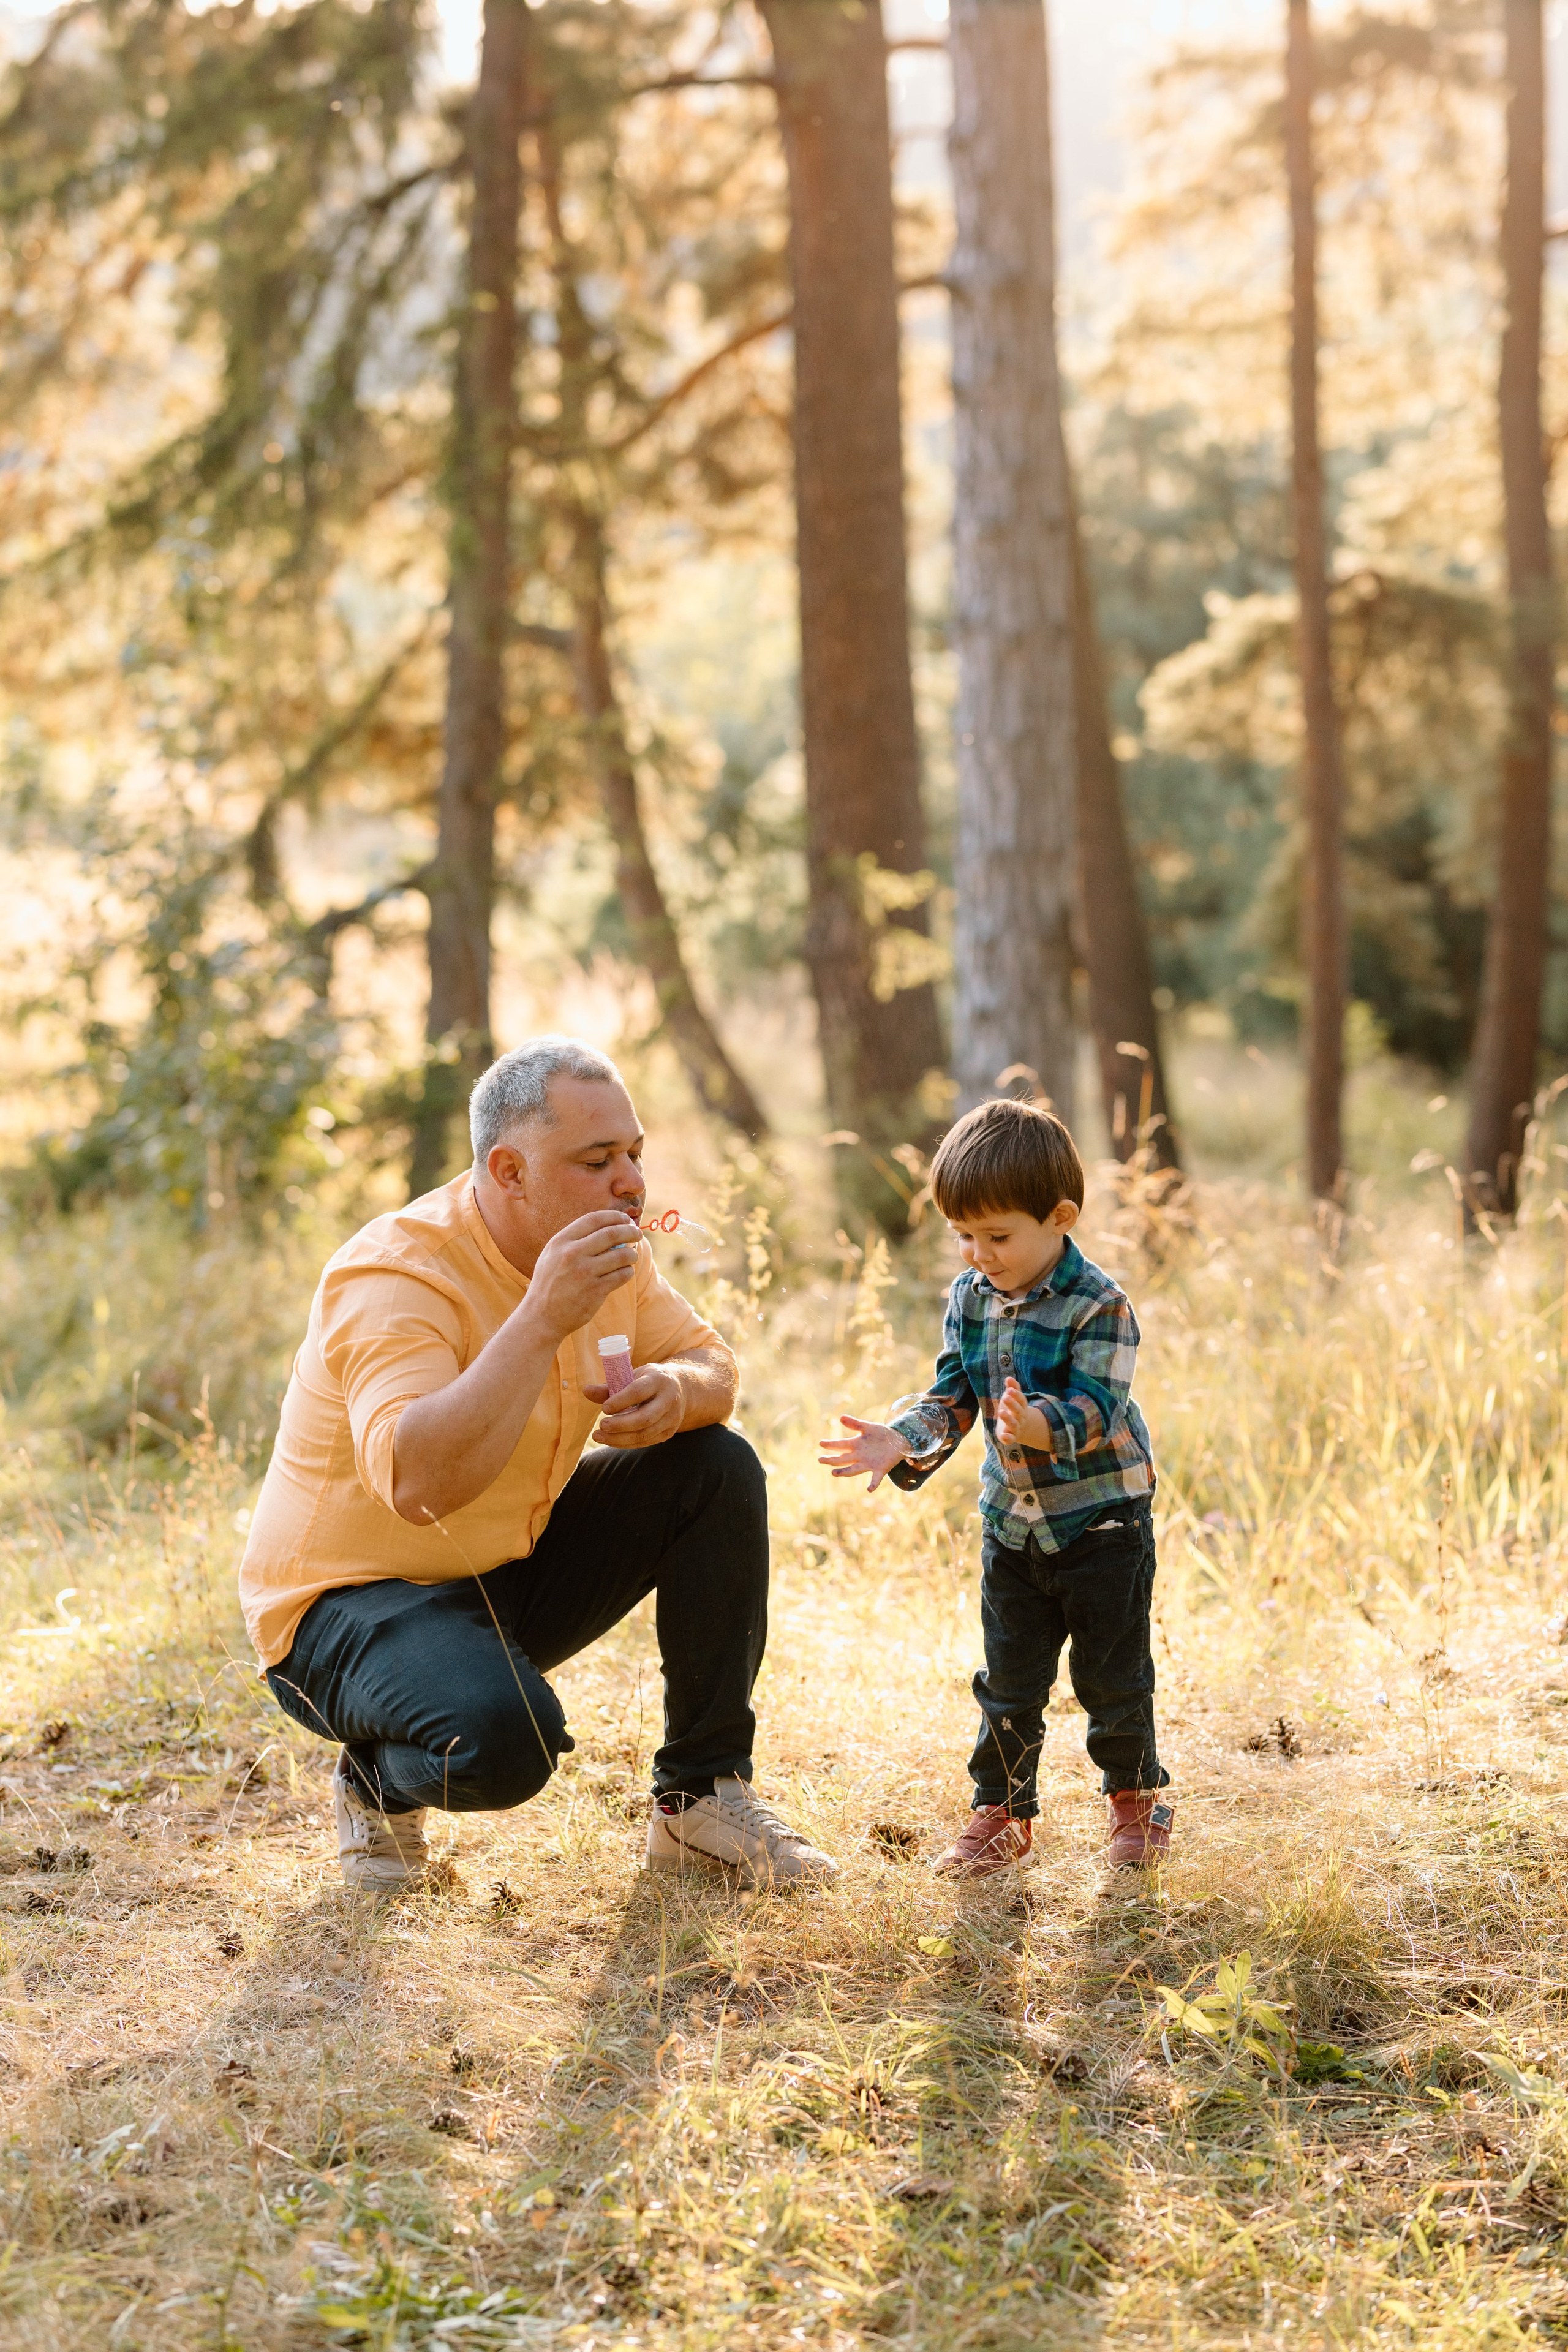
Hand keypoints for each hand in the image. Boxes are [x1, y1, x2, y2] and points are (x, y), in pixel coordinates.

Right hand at [525, 1211, 639, 1342]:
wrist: (541, 1316)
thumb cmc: (550, 1283)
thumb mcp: (552, 1255)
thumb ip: (574, 1240)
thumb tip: (607, 1227)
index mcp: (561, 1242)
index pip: (593, 1219)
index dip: (614, 1217)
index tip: (625, 1219)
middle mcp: (572, 1254)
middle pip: (611, 1234)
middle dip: (630, 1231)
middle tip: (637, 1233)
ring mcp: (584, 1273)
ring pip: (621, 1255)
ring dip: (632, 1254)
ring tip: (631, 1256)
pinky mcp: (595, 1291)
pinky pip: (622, 1275)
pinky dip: (627, 1272)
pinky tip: (624, 1272)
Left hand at [585, 1363, 685, 1449]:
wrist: (681, 1388)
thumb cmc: (648, 1380)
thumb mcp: (632, 1376)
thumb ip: (609, 1386)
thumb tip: (585, 1391)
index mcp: (658, 1379)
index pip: (639, 1392)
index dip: (620, 1401)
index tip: (604, 1408)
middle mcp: (669, 1399)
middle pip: (644, 1418)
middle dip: (620, 1425)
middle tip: (601, 1426)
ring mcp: (672, 1418)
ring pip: (645, 1433)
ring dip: (619, 1438)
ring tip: (599, 1436)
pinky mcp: (669, 1432)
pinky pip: (646, 1441)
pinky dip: (626, 1443)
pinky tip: (611, 1440)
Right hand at [818, 1415, 910, 1491]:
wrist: (898, 1441)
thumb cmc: (881, 1434)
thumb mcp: (867, 1427)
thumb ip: (855, 1424)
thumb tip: (841, 1417)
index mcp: (856, 1445)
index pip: (840, 1445)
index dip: (831, 1444)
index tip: (821, 1443)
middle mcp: (859, 1456)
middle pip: (843, 1459)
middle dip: (831, 1460)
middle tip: (820, 1460)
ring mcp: (869, 1464)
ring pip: (854, 1470)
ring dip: (844, 1472)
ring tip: (834, 1473)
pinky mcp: (880, 1469)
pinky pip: (875, 1478)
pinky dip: (873, 1484)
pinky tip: (869, 1489)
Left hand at [995, 1376, 1050, 1452]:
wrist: (1019, 1428)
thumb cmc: (1013, 1409)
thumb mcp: (1012, 1397)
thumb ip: (1012, 1388)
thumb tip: (1009, 1377)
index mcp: (1021, 1407)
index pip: (1021, 1400)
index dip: (1016, 1395)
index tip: (1009, 1389)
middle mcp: (1020, 1418)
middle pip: (1018, 1411)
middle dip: (1012, 1404)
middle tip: (1005, 1398)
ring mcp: (1016, 1428)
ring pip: (1014, 1425)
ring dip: (1008, 1419)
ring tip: (1001, 1412)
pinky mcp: (1011, 1437)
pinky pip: (1011, 1439)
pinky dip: (1008, 1438)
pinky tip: (1003, 1435)